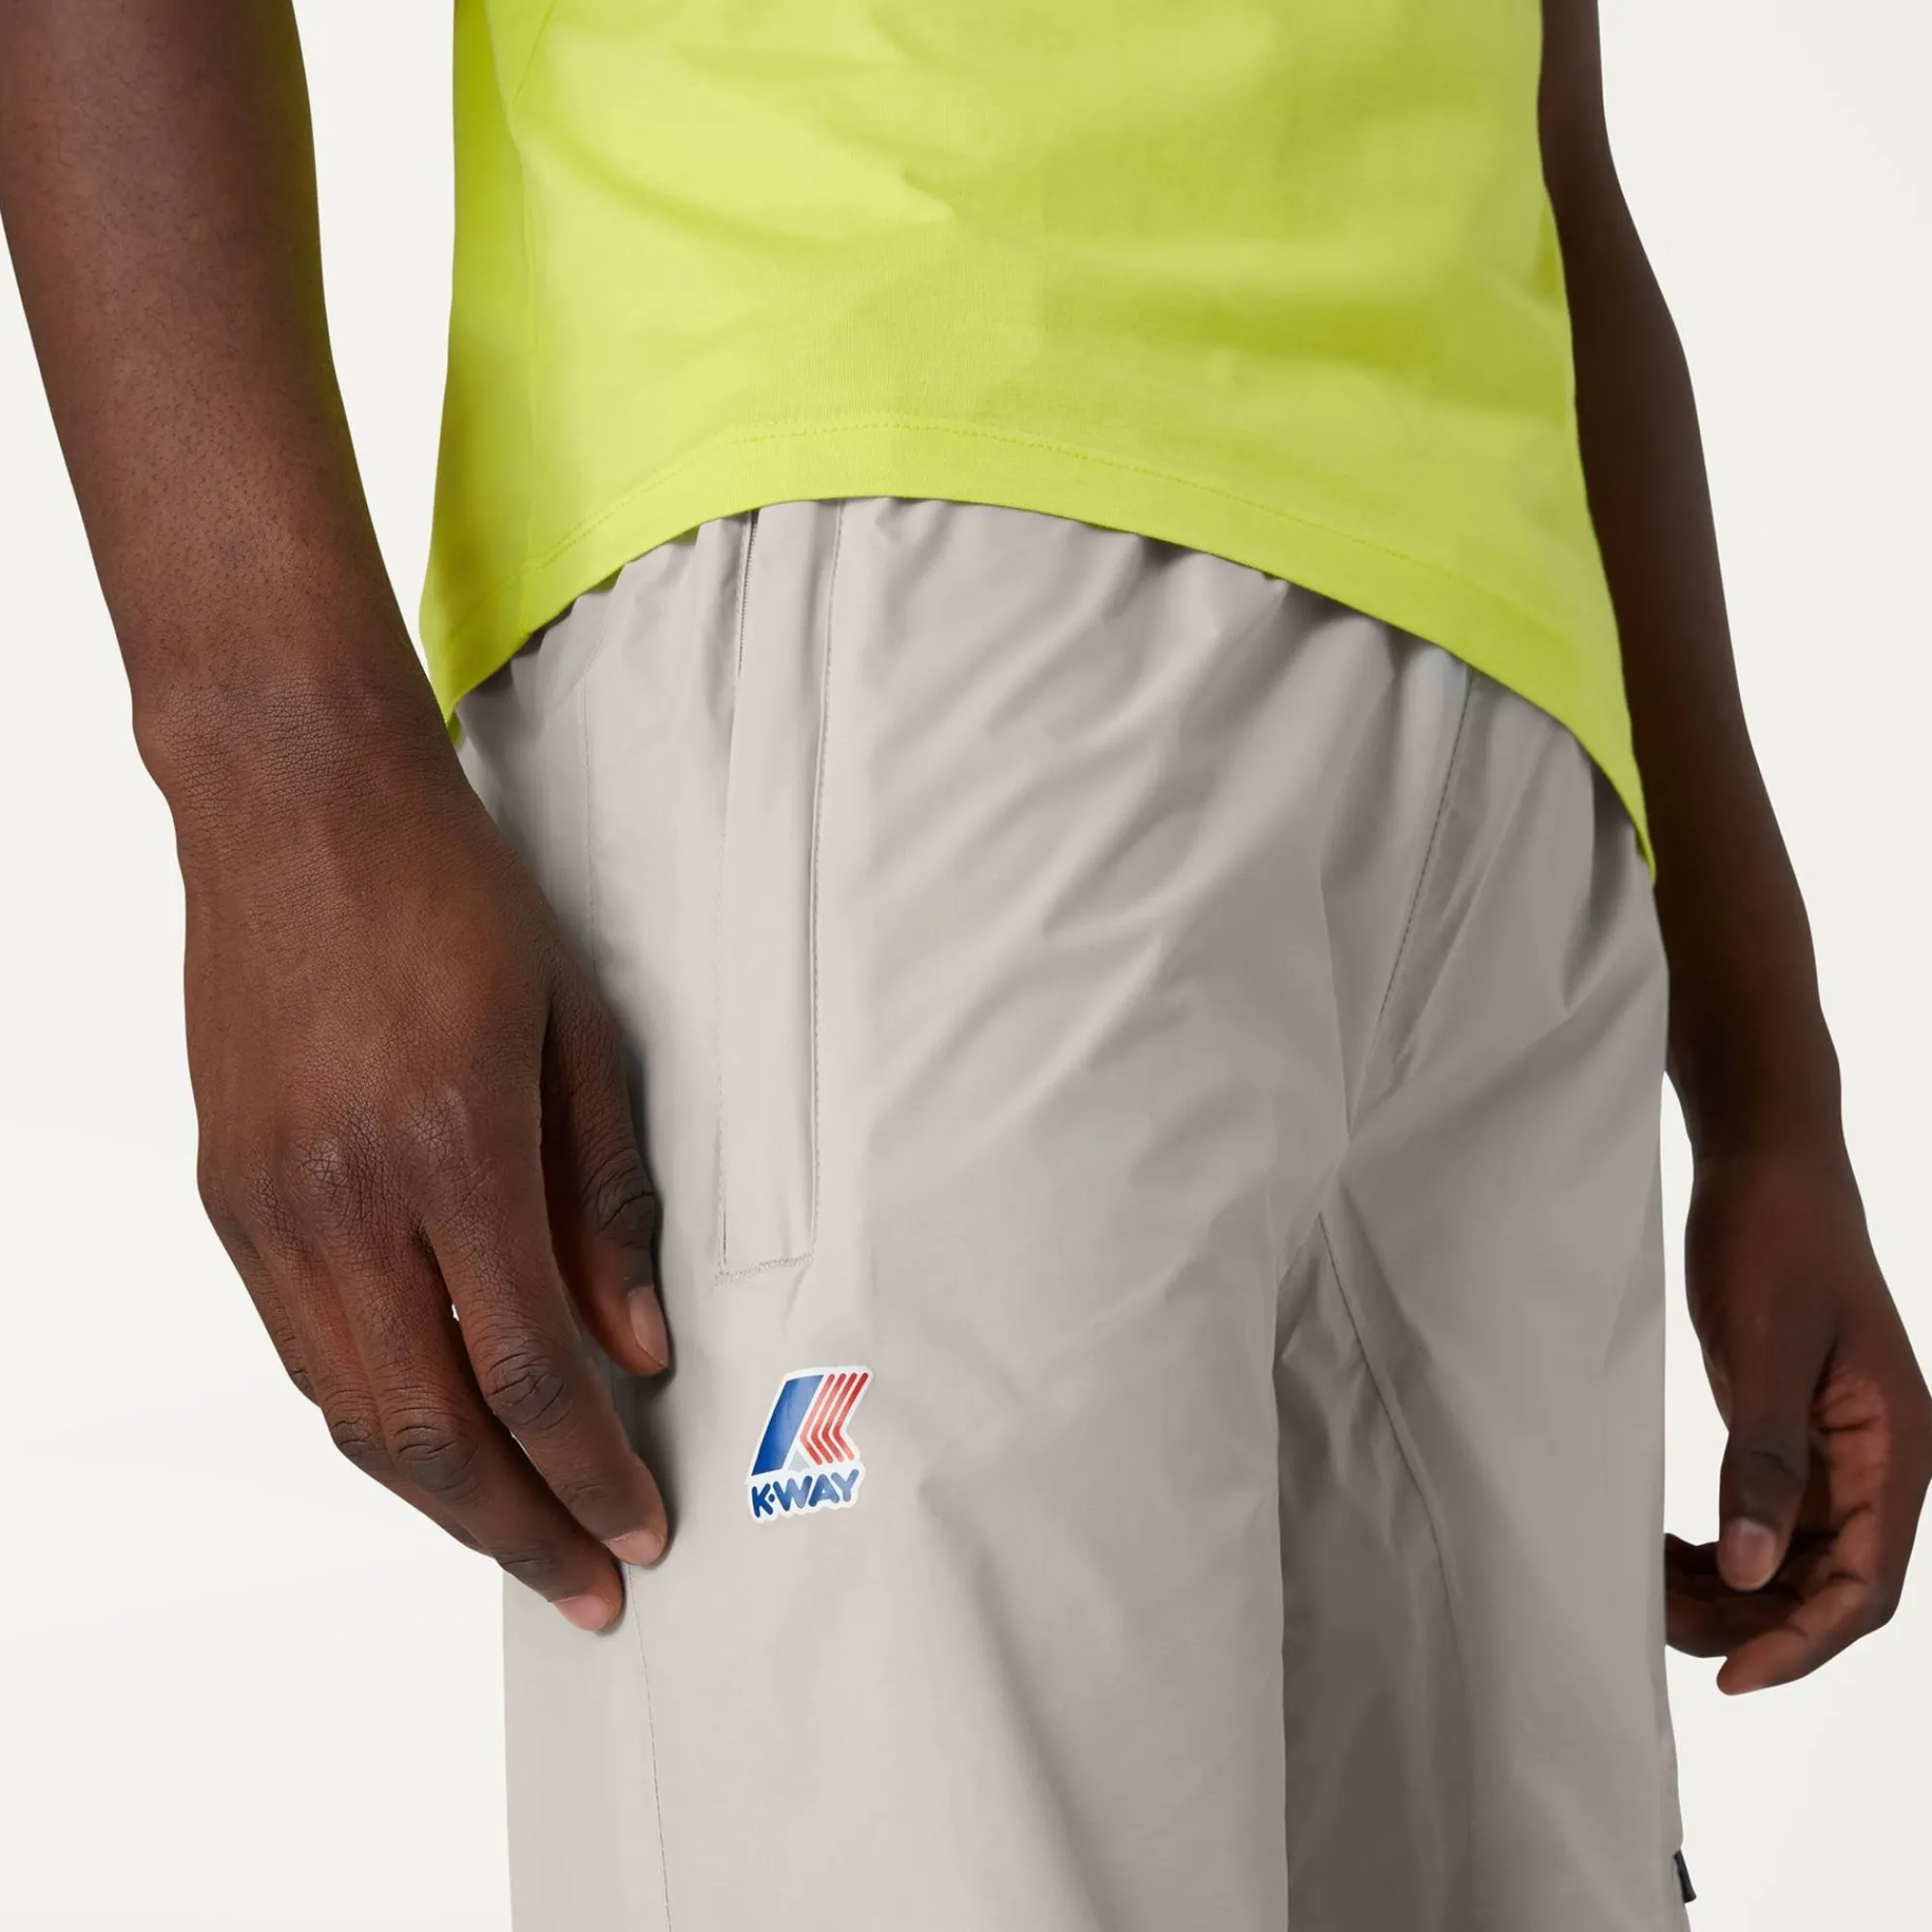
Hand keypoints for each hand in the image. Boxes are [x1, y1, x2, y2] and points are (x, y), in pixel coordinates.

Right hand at [173, 692, 669, 1631]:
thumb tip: (636, 1346)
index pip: (532, 1370)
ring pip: (351, 1410)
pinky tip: (430, 1437)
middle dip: (516, 1527)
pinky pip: (302, 1351)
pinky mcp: (227, 1195)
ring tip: (517, 1534)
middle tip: (587, 1581)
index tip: (642, 1530)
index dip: (592, 1471)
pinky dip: (372, 1417)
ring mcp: (269, 1205)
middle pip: (429, 1427)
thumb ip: (605, 1201)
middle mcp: (344, 1198)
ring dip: (439, 1495)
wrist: (297, 804)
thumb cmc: (454, 896)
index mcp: (453, 1148)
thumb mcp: (578, 1032)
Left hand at [1667, 1141, 1931, 1690]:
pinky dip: (1726, 1546)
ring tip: (1651, 1592)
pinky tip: (1670, 1551)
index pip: (1863, 1585)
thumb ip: (1762, 1462)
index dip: (1800, 1643)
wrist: (1765, 1166)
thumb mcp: (1763, 1350)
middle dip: (1752, 1623)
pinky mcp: (1794, 1431)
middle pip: (1830, 1586)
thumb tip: (1751, 1576)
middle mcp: (1876, 1460)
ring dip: (1732, 1591)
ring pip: (1795, 1559)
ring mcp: (1837, 1449)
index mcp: (1893, 1448)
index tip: (1729, 1677)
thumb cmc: (1774, 1240)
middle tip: (1658, 1625)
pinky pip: (1770, 1517)